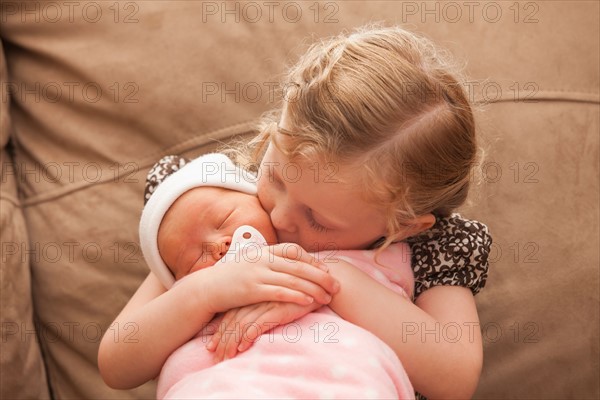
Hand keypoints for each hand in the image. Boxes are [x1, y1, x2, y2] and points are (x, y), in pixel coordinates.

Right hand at [200, 243, 339, 313]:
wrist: (206, 288)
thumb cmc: (230, 278)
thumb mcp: (250, 264)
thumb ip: (267, 262)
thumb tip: (286, 266)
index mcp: (263, 251)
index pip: (294, 251)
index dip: (313, 260)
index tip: (326, 269)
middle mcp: (263, 259)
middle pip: (299, 265)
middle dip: (321, 276)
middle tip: (337, 285)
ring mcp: (257, 273)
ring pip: (292, 279)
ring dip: (313, 288)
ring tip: (328, 297)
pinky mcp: (252, 289)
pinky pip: (278, 292)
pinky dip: (295, 295)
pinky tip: (308, 301)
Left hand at [206, 300, 321, 361]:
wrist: (319, 284)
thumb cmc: (296, 293)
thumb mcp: (275, 298)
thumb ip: (260, 305)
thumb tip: (246, 323)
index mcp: (252, 293)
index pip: (229, 314)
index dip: (219, 331)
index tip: (212, 346)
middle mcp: (256, 297)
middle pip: (232, 321)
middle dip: (222, 341)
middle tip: (215, 355)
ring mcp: (265, 302)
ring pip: (241, 324)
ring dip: (232, 343)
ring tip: (226, 357)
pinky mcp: (277, 308)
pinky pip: (258, 324)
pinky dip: (248, 336)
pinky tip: (243, 347)